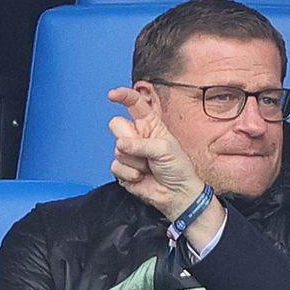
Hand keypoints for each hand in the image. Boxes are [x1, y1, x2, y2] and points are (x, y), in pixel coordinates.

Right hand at [107, 87, 203, 219]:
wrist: (177, 194)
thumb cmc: (177, 168)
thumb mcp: (165, 150)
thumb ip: (142, 144)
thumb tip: (120, 145)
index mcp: (150, 125)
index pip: (134, 104)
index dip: (123, 96)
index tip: (111, 95)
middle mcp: (136, 136)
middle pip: (116, 124)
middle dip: (129, 138)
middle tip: (146, 152)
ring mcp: (127, 152)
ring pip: (117, 149)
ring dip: (135, 161)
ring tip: (149, 167)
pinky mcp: (122, 169)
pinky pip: (115, 167)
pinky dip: (130, 174)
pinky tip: (141, 177)